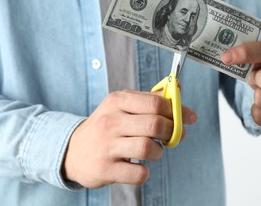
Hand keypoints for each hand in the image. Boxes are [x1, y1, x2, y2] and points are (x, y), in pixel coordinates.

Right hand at [63, 90, 196, 187]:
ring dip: (159, 152)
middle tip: (172, 136)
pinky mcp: (105, 169)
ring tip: (154, 151)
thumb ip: (149, 98)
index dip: (177, 111)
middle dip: (172, 132)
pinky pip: (138, 173)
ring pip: (148, 147)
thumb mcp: (122, 105)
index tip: (188, 118)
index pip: (156, 102)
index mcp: (117, 101)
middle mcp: (110, 121)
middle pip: (155, 124)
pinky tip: (140, 166)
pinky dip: (145, 172)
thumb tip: (177, 87)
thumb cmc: (106, 126)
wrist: (72, 151)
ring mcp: (106, 146)